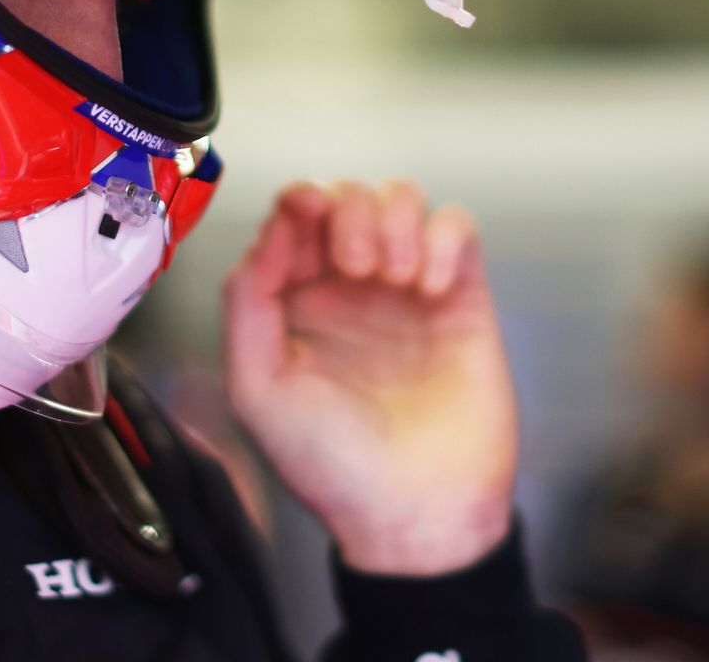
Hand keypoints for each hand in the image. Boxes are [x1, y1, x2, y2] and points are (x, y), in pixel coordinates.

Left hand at [222, 179, 518, 575]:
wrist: (413, 512)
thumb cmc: (331, 465)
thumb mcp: (258, 385)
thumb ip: (248, 300)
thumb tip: (271, 228)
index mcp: (293, 303)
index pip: (293, 219)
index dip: (298, 202)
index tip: (306, 209)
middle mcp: (348, 288)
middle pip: (347, 196)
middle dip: (349, 212)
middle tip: (355, 265)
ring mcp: (406, 288)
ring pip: (401, 198)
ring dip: (396, 221)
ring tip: (395, 279)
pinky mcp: (461, 297)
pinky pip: (457, 227)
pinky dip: (444, 239)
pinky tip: (430, 289)